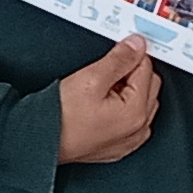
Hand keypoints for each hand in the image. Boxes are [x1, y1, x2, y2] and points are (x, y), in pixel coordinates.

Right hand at [55, 35, 158, 165]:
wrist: (43, 141)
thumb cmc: (62, 118)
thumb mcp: (90, 78)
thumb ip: (119, 59)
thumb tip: (136, 45)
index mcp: (136, 112)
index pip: (147, 68)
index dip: (130, 56)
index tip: (119, 50)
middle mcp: (138, 129)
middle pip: (149, 85)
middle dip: (131, 73)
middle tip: (105, 71)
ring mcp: (130, 140)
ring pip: (142, 101)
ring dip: (128, 90)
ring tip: (100, 90)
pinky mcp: (119, 146)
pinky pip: (132, 119)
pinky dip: (123, 107)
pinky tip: (102, 105)